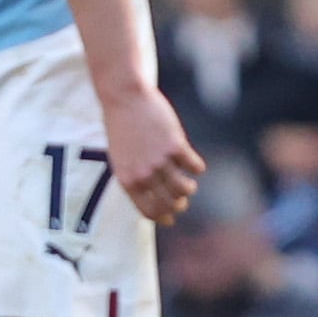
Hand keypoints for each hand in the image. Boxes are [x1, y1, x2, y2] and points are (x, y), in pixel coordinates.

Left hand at [97, 81, 204, 225]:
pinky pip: (195, 166)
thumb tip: (152, 195)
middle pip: (170, 203)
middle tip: (182, 201)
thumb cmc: (121, 126)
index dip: (162, 218)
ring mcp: (161, 161)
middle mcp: (145, 174)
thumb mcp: (120, 158)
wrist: (125, 97)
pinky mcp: (176, 145)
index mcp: (128, 180)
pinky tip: (194, 163)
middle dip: (179, 205)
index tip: (170, 219)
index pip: (149, 211)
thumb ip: (134, 177)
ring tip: (189, 184)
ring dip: (189, 189)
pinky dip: (197, 167)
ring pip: (185, 188)